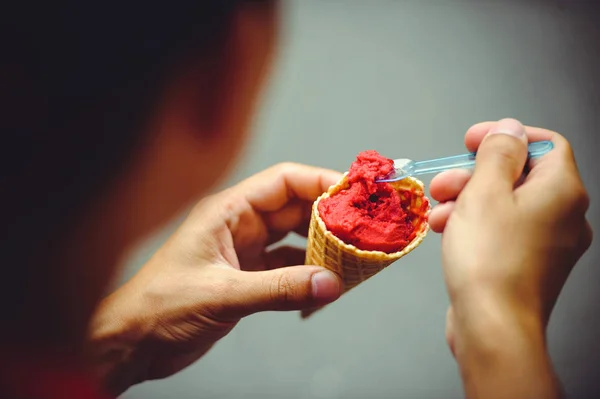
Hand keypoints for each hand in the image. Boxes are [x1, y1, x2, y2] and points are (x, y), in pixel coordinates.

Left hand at [87, 163, 342, 394]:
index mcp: (229, 211)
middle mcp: (240, 225)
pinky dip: (308, 274)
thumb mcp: (222, 294)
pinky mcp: (247, 277)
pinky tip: (326, 283)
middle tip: (365, 228)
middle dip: (330, 216)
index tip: (355, 194)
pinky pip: (288, 268)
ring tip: (353, 256)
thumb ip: (278, 289)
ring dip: (323, 246)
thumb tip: (331, 284)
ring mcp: (245, 251)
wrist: (133, 343)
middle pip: (296, 209)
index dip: (321, 182)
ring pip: (295, 238)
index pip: (284, 182)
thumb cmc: (161, 307)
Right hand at [429, 119, 591, 397]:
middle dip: (474, 174)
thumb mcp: (485, 192)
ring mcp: (548, 244)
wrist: (493, 326)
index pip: (543, 144)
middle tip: (443, 183)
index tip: (471, 141)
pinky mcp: (529, 265)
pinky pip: (504, 231)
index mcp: (562, 191)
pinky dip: (476, 225)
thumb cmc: (489, 259)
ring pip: (506, 205)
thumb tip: (509, 129)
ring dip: (467, 201)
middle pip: (519, 176)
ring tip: (437, 213)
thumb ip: (498, 153)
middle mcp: (564, 216)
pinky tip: (446, 232)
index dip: (505, 137)